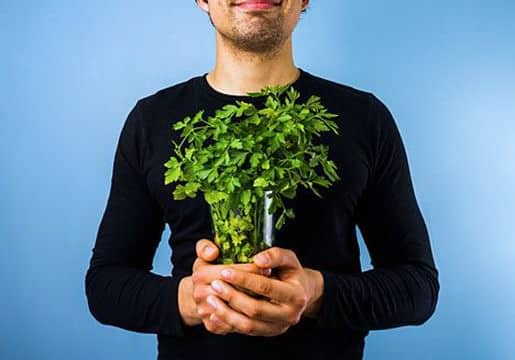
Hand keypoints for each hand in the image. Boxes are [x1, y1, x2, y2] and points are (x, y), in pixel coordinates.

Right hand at [189, 239, 271, 334]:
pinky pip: (233, 325)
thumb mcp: (205, 253)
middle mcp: (200, 295)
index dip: (249, 270)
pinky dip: (249, 318)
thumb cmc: (208, 269)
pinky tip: (261, 309)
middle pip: (234, 292)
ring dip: (255, 303)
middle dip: (255, 287)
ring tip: (270, 295)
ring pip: (235, 310)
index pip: (229, 272)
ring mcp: (205, 312)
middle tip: (273, 281)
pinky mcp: (211, 326)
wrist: (199, 292)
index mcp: (200, 275)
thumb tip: (213, 253)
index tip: (266, 268)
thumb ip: (205, 247)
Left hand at [207, 247, 324, 335]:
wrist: (302, 293)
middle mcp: (290, 315)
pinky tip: (215, 312)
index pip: (266, 287)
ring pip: (248, 325)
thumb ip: (275, 255)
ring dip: (227, 313)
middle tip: (215, 284)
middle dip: (233, 297)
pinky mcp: (268, 333)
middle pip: (256, 310)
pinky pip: (245, 332)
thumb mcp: (289, 258)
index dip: (244, 280)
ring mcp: (279, 327)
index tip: (225, 271)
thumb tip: (258, 259)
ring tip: (211, 299)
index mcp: (296, 295)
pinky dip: (229, 323)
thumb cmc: (292, 272)